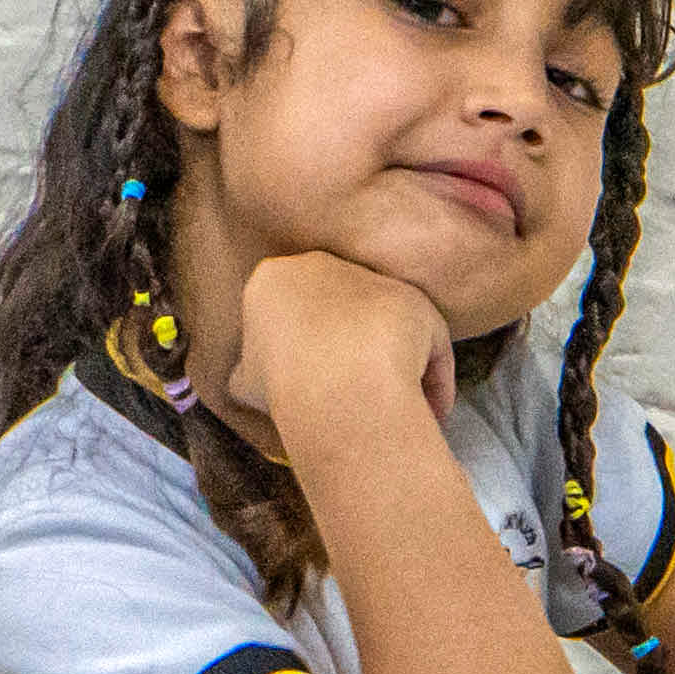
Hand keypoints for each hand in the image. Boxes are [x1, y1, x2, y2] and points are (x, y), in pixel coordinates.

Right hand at [227, 252, 452, 459]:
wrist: (334, 379)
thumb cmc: (280, 381)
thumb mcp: (243, 384)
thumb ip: (249, 373)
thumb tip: (252, 380)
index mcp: (271, 278)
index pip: (285, 307)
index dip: (299, 349)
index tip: (309, 382)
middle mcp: (321, 265)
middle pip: (336, 305)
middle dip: (345, 343)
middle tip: (353, 390)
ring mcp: (371, 278)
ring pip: (382, 323)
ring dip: (391, 360)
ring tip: (395, 404)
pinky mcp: (414, 299)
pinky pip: (425, 343)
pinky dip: (429, 376)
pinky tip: (431, 409)